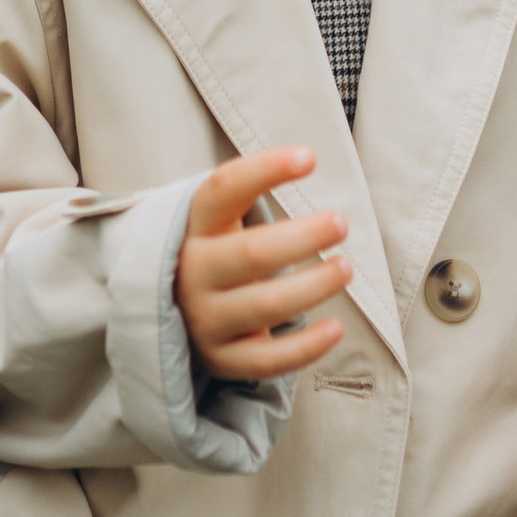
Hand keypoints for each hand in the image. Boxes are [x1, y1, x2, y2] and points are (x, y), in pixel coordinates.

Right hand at [176, 145, 348, 382]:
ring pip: (266, 305)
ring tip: (346, 267)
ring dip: (314, 285)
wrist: (171, 312)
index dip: (264, 170)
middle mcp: (193, 272)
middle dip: (303, 236)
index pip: (222, 190)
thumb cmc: (217, 254)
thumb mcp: (219, 221)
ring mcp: (205, 319)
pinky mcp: (221, 359)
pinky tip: (336, 329)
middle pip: (252, 253)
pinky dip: (306, 347)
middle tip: (341, 223)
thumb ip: (248, 194)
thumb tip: (306, 158)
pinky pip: (267, 359)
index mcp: (193, 228)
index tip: (309, 157)